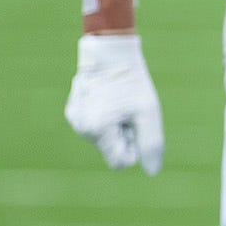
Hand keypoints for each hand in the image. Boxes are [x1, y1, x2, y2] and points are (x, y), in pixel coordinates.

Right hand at [67, 32, 164, 174]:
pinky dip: (105, 116)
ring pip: (104, 138)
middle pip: (112, 149)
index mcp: (97, 130)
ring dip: (116, 125)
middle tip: (129, 111)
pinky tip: (108, 98)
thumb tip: (152, 172)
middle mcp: (81, 128)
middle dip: (125, 136)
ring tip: (119, 102)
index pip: (120, 162)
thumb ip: (151, 144)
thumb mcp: (148, 112)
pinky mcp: (73, 111)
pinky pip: (96, 125)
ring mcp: (75, 119)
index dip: (134, 149)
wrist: (109, 53)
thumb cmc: (132, 83)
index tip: (137, 127)